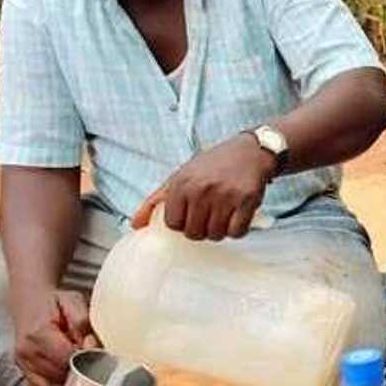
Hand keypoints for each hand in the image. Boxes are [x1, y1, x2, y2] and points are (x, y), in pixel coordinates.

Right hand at [12, 289, 99, 385]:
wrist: (29, 301)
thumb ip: (82, 321)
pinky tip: (73, 384)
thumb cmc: (54, 301)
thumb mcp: (73, 301)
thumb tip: (90, 344)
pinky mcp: (24, 371)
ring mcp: (22, 363)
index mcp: (38, 333)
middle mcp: (26, 351)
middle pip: (58, 375)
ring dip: (70, 385)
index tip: (99, 356)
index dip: (85, 360)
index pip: (65, 358)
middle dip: (80, 374)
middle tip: (96, 366)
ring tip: (86, 375)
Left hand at [132, 133, 274, 239]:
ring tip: (223, 216)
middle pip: (194, 233)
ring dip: (220, 231)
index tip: (192, 215)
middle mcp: (201, 190)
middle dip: (201, 229)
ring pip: (216, 234)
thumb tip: (136, 225)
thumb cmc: (213, 165)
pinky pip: (237, 232)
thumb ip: (156, 200)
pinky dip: (237, 230)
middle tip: (209, 216)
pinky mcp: (246, 200)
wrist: (250, 151)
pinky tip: (237, 218)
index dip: (183, 223)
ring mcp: (225, 196)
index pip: (173, 224)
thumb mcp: (181, 175)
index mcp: (181, 184)